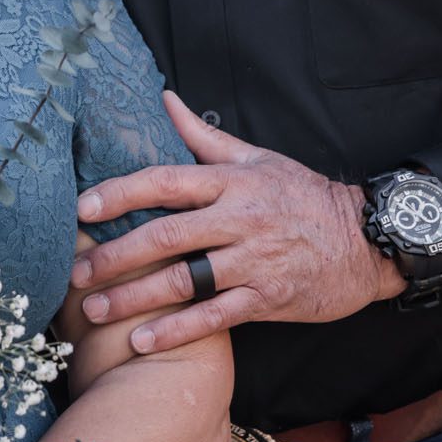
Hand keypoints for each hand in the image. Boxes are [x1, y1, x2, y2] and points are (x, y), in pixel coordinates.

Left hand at [69, 92, 399, 351]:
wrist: (366, 241)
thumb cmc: (305, 196)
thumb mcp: (257, 158)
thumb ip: (204, 136)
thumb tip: (164, 100)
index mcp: (232, 182)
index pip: (165, 182)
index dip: (120, 193)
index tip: (81, 208)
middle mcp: (239, 220)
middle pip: (165, 236)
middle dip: (114, 255)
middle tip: (75, 272)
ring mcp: (253, 261)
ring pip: (183, 280)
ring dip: (134, 297)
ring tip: (95, 311)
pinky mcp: (267, 298)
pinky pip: (213, 317)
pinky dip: (175, 330)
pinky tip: (141, 341)